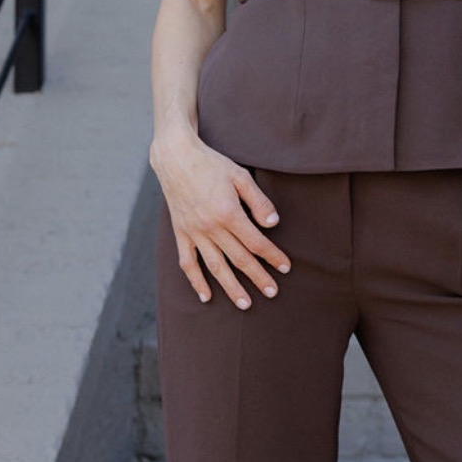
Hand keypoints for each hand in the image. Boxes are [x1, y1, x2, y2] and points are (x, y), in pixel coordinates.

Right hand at [151, 130, 290, 308]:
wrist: (175, 158)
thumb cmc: (211, 164)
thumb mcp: (240, 176)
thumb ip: (258, 202)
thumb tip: (273, 225)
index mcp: (228, 213)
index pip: (256, 242)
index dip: (272, 256)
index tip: (285, 268)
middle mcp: (210, 227)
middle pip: (239, 259)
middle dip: (257, 277)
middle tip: (272, 293)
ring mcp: (193, 233)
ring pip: (215, 267)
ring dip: (231, 287)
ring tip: (245, 304)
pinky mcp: (180, 233)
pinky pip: (187, 263)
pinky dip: (196, 281)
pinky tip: (205, 296)